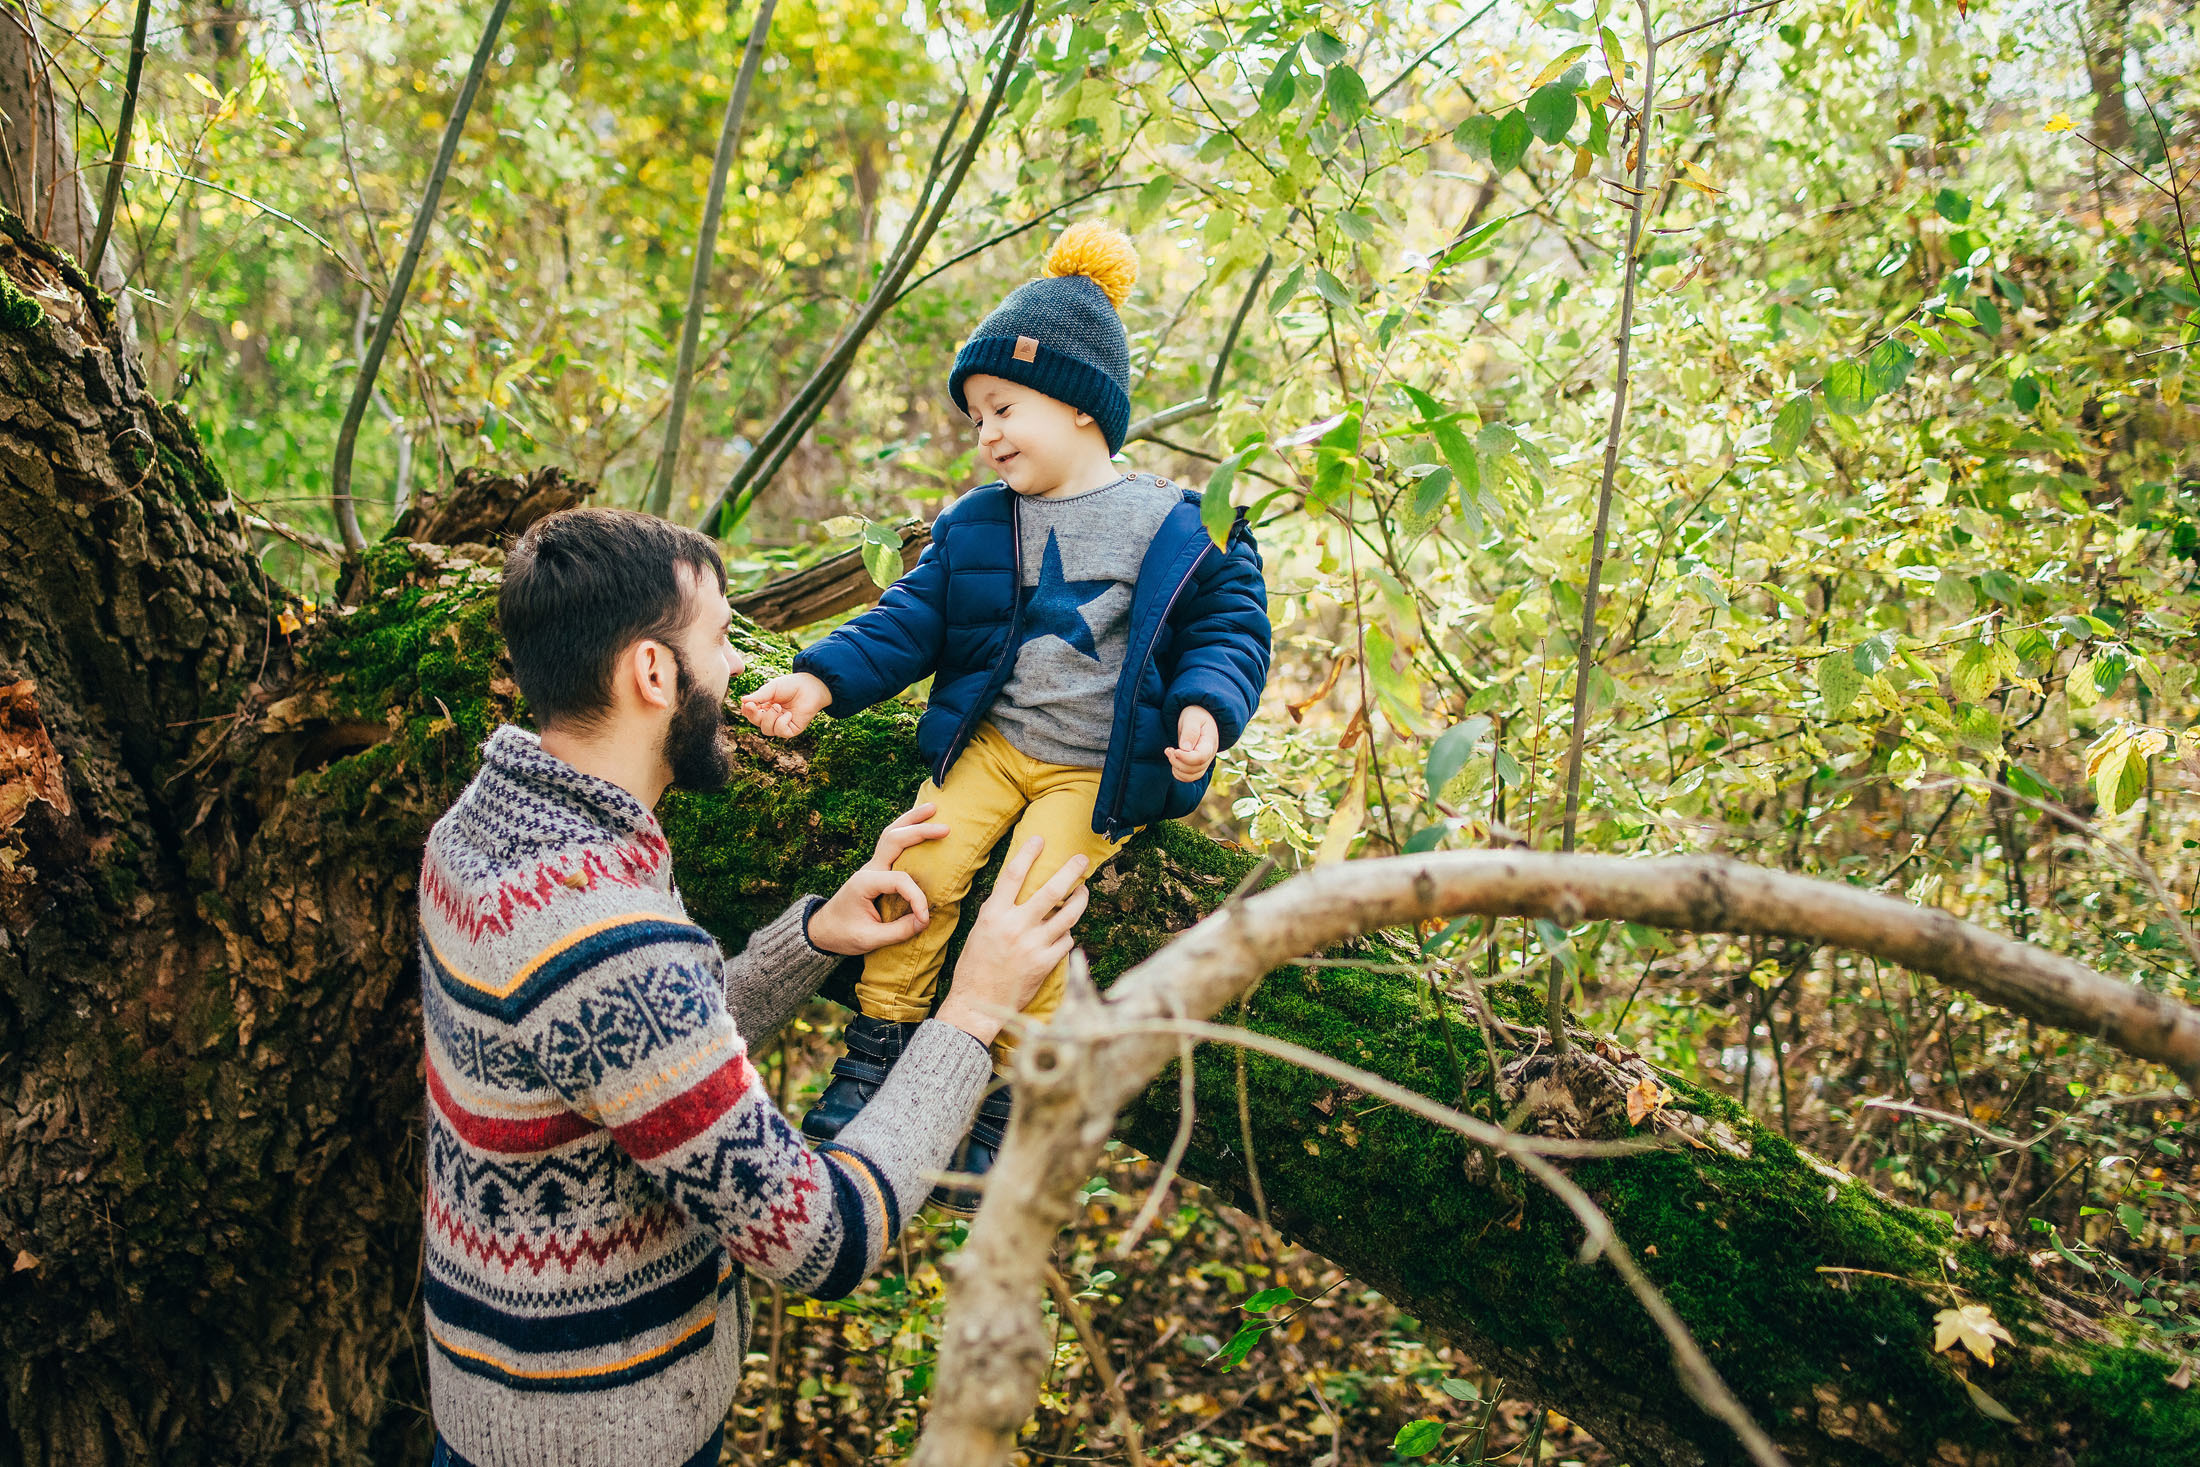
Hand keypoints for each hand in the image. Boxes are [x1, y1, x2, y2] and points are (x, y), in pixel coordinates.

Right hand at [739, 671, 830, 737]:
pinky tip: (788, 714)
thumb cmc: (792, 685)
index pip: (750, 713)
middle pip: (756, 723)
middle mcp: (772, 716)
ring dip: (769, 718)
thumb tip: (742, 700)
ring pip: (766, 730)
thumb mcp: (772, 688)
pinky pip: (780, 732)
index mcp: (765, 706)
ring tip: (778, 707)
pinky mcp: (792, 730)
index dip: (746, 711)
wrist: (811, 687)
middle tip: (756, 706)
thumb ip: (759, 696)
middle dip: (754, 716)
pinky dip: (781, 723)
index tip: (747, 704)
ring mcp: (781, 724)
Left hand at [805, 803, 950, 956]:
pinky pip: (892, 844)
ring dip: (911, 820)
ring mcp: (873, 866)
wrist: (822, 930)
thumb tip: (925, 920)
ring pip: (891, 834)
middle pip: (894, 839)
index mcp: (866, 882)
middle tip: (945, 829)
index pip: (900, 880)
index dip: (917, 898)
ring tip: (932, 809)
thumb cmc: (842, 934)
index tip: (924, 918)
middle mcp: (869, 868)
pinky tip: (919, 824)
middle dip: (919, 831)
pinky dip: (906, 830)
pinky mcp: (877, 870)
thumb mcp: (869, 938)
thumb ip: (898, 930)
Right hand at [936, 836, 1090, 1046]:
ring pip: (1068, 914)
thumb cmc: (975, 965)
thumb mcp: (980, 930)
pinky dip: (1067, 933)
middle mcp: (1015, 926)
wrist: (976, 1003)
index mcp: (994, 914)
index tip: (1040, 839)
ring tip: (1084, 891)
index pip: (1013, 874)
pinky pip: (1066, 940)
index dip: (1028, 852)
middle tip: (1082, 859)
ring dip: (1080, 899)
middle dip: (1071, 871)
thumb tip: (1016, 888)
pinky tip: (1064, 931)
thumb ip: (998, 909)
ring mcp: (1033, 945)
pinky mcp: (1045, 963)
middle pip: (1051, 890)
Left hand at [1165, 704, 1219, 782]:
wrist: (1198, 717)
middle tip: (1168, 749)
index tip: (1174, 750)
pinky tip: (1173, 760)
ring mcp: (1204, 762)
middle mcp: (1209, 755)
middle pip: (1195, 769)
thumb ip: (1190, 731)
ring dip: (1177, 769)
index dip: (1185, 758)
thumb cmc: (1195, 715)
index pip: (1200, 757)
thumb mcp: (1192, 718)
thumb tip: (1185, 748)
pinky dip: (1178, 773)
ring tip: (1170, 753)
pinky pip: (1188, 777)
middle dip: (1178, 762)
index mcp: (1210, 743)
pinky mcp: (1197, 766)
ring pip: (1192, 776)